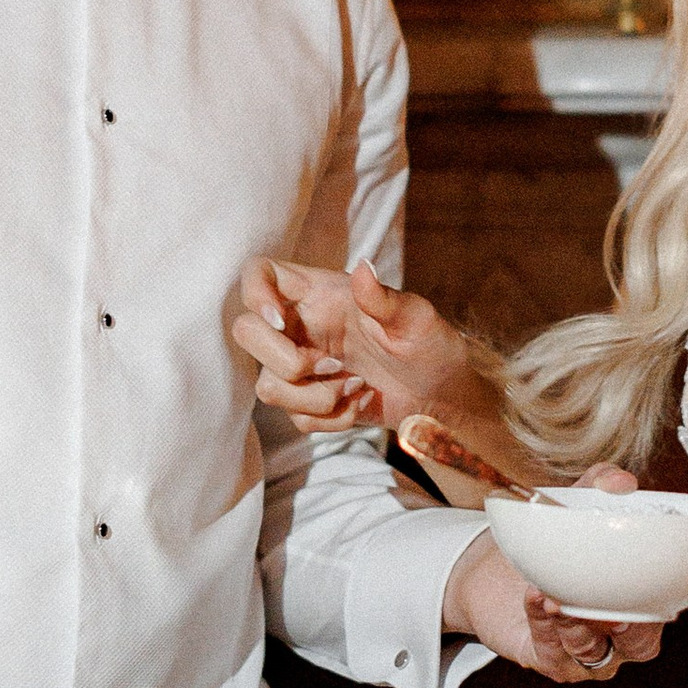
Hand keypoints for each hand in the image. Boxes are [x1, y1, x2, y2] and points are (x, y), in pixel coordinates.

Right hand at [233, 254, 477, 436]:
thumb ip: (386, 299)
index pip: (260, 273)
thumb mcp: (418, 320)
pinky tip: (360, 403)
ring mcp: (301, 366)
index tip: (279, 320)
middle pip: (246, 332)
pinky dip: (332, 419)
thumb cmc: (431, 347)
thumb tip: (364, 268)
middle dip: (282, 360)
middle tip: (331, 366)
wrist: (442, 397)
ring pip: (267, 385)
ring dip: (314, 397)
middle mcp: (302, 326)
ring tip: (356, 387)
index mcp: (320, 294)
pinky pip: (295, 419)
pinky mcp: (309, 403)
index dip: (254, 292)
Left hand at [441, 469, 664, 686]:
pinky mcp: (548, 661)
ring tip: (555, 596)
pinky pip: (551, 652)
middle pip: (640, 646)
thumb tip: (620, 481)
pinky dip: (544, 625)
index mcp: (636, 603)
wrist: (492, 571)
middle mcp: (618, 636)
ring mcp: (584, 654)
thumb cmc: (550, 546)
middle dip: (630, 630)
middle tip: (613, 611)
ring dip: (576, 625)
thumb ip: (597, 487)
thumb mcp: (573, 510)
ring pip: (591, 652)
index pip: (661, 612)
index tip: (650, 588)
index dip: (660, 607)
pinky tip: (534, 597)